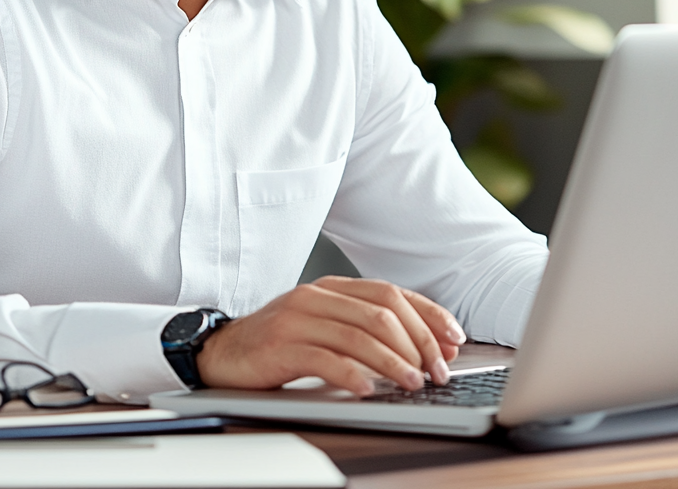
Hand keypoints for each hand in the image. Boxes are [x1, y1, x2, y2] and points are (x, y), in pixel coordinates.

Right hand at [196, 276, 465, 395]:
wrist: (224, 351)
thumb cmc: (280, 343)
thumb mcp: (325, 327)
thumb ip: (366, 330)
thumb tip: (426, 347)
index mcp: (331, 288)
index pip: (391, 293)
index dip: (427, 316)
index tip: (453, 340)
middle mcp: (315, 296)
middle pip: (381, 312)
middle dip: (418, 343)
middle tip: (437, 372)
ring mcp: (297, 318)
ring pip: (359, 335)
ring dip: (394, 362)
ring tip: (414, 384)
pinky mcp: (280, 346)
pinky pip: (325, 358)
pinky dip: (353, 374)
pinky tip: (369, 389)